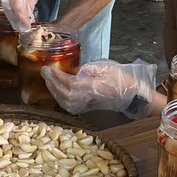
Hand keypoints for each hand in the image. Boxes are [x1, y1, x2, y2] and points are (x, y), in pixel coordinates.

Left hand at [42, 59, 157, 117]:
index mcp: (93, 88)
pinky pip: (68, 106)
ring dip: (54, 91)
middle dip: (52, 83)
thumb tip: (77, 70)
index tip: (48, 68)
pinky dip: (59, 98)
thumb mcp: (107, 68)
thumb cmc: (121, 79)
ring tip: (48, 79)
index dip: (57, 77)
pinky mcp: (86, 108)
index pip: (70, 84)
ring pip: (64, 102)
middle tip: (44, 71)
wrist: (131, 96)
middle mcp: (88, 99)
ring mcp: (86, 106)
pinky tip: (55, 90)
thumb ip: (91, 68)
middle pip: (64, 95)